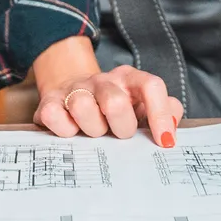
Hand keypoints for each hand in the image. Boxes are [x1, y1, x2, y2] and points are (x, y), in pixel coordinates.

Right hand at [29, 38, 180, 144]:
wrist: (72, 90)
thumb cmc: (114, 107)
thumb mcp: (141, 106)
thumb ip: (166, 113)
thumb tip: (170, 131)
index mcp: (129, 78)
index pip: (151, 86)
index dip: (160, 115)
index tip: (164, 142)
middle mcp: (102, 80)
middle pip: (115, 103)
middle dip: (121, 129)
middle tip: (118, 135)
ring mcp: (75, 88)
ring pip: (82, 108)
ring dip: (92, 130)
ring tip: (94, 132)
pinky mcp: (50, 101)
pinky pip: (55, 117)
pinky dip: (65, 131)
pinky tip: (72, 131)